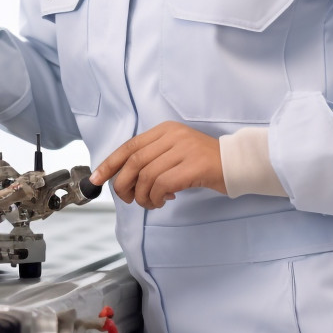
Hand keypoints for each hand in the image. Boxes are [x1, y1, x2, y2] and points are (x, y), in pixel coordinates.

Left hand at [90, 121, 225, 208]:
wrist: (237, 163)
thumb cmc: (203, 162)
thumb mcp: (175, 152)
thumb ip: (153, 159)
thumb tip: (124, 179)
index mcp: (164, 130)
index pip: (129, 146)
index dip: (109, 163)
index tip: (95, 179)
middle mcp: (172, 136)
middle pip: (134, 162)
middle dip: (124, 185)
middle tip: (128, 199)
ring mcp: (184, 149)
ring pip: (147, 175)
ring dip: (144, 196)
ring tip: (152, 202)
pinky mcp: (194, 165)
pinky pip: (163, 184)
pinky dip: (157, 197)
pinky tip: (164, 201)